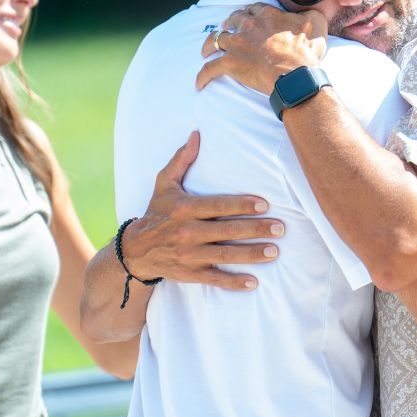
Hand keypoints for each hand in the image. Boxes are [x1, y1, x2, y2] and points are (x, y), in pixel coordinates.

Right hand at [123, 131, 283, 289]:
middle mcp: (187, 232)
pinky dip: (234, 282)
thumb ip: (181, 159)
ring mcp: (189, 255)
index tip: (264, 205)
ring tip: (275, 251)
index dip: (242, 205)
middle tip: (280, 228)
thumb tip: (196, 134)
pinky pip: (215, 279)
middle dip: (256, 230)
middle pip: (227, 231)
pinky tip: (254, 281)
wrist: (135, 250)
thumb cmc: (157, 211)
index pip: (218, 205)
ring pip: (225, 256)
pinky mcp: (190, 274)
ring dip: (252, 254)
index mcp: (184, 208)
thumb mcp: (164, 183)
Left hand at [196, 3, 326, 94]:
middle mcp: (248, 26)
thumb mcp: (316, 24)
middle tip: (226, 28)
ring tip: (206, 51)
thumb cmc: (306, 52)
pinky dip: (203, 76)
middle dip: (228, 23)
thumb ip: (311, 13)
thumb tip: (310, 11)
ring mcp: (237, 44)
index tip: (248, 16)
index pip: (253, 8)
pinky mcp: (230, 64)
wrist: (295, 74)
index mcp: (266, 15)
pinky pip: (210, 69)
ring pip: (216, 40)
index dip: (249, 12)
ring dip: (209, 45)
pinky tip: (198, 84)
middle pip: (232, 20)